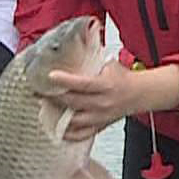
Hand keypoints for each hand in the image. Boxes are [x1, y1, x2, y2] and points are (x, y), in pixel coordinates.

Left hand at [46, 60, 178, 140]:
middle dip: (54, 98)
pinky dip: (68, 134)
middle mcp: (103, 103)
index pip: (83, 84)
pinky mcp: (100, 126)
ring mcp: (101, 117)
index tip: (50, 76)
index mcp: (106, 85)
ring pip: (75, 121)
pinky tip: (56, 128)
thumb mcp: (109, 63)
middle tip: (38, 92)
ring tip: (43, 108)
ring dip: (57, 115)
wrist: (140, 94)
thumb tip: (73, 42)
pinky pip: (81, 135)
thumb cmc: (123, 77)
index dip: (65, 81)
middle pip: (74, 103)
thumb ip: (91, 58)